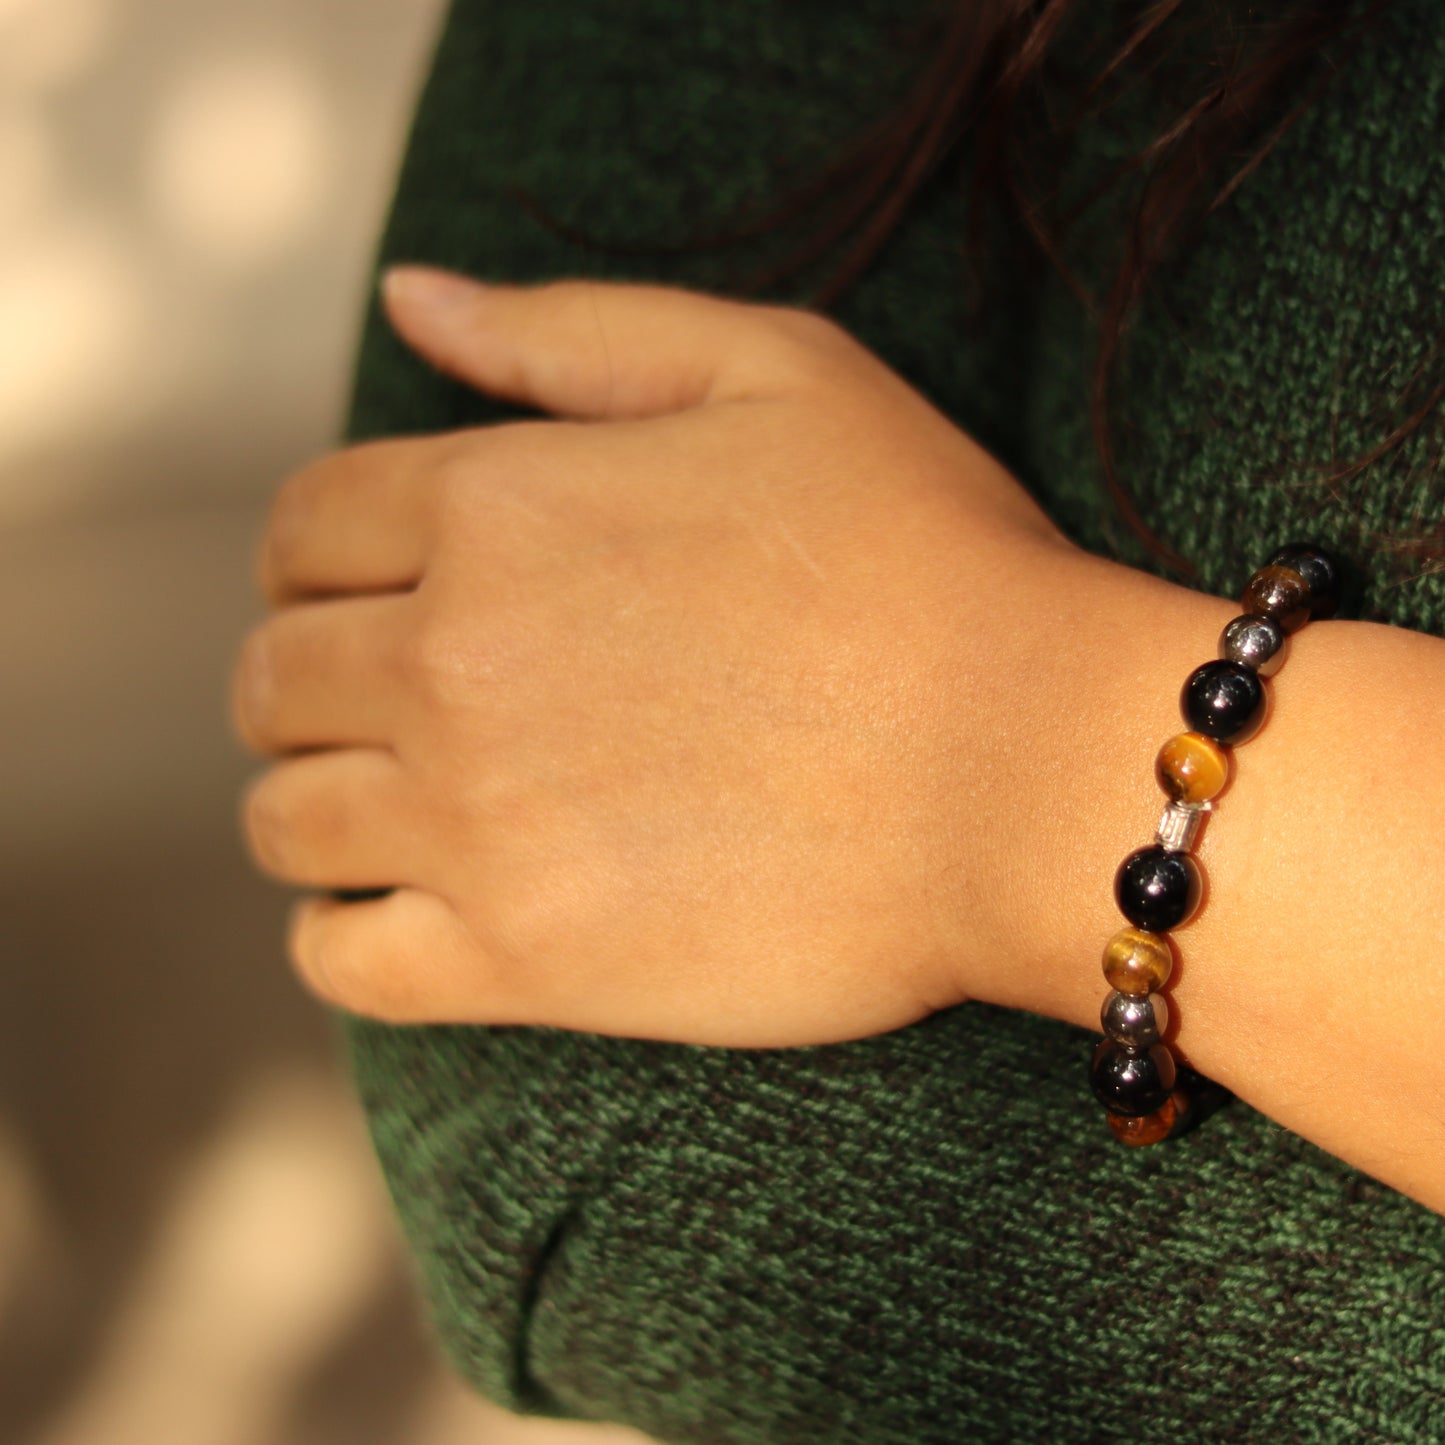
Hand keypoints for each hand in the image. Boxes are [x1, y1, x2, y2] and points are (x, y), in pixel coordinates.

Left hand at [233, 269, 1089, 1045]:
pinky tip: (410, 911)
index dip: (320, 560)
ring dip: (317, 805)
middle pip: (274, 677)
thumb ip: (572, 332)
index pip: (301, 531)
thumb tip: (410, 298)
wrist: (1029, 769)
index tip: (370, 592)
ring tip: (404, 805)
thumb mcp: (775, 370)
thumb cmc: (926, 558)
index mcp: (493, 504)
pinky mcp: (523, 961)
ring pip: (283, 822)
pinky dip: (343, 936)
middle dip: (313, 682)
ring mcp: (475, 821)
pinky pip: (342, 960)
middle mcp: (449, 659)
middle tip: (398, 705)